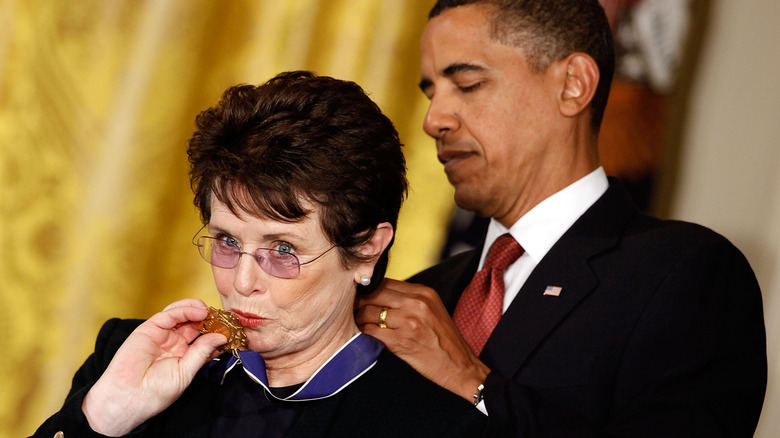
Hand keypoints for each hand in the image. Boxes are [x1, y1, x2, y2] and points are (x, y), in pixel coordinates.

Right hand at [82, 298, 226, 435]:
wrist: (129, 397)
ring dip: (197, 309)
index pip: (204, 337)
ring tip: (209, 311)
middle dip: (209, 317)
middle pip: (195, 322)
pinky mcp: (150, 328)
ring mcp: (162, 334)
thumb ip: (202, 352)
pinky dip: (185, 309)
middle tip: (222, 316)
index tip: (231, 328)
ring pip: (182, 314)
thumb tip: (220, 337)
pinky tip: (198, 311)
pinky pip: (170, 314)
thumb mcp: (186, 372)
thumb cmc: (156, 392)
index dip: (217, 331)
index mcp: (184, 355)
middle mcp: (174, 342)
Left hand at [356, 279, 489, 402]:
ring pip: (369, 311)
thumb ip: (409, 299)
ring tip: (355, 320)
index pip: (385, 281)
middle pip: (375, 293)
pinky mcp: (401, 342)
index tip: (360, 294)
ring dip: (358, 316)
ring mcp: (409, 323)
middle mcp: (416, 304)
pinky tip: (363, 333)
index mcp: (424, 292)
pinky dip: (363, 331)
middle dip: (359, 300)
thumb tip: (378, 293)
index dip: (368, 288)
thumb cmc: (444, 340)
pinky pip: (372, 331)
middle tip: (351, 307)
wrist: (460, 366)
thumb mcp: (432, 309)